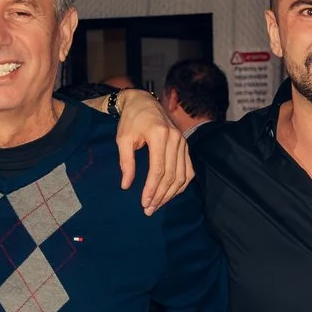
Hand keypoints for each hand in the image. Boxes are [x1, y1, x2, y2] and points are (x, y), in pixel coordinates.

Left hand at [111, 90, 192, 212]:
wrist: (143, 102)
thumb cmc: (131, 120)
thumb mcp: (123, 139)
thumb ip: (126, 162)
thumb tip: (126, 185)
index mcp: (159, 135)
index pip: (159, 169)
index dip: (152, 188)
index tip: (144, 202)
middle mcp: (175, 138)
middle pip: (171, 175)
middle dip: (160, 195)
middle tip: (149, 209)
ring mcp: (183, 142)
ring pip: (181, 175)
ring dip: (170, 194)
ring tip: (157, 205)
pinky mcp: (185, 146)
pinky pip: (188, 170)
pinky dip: (181, 185)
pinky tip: (171, 194)